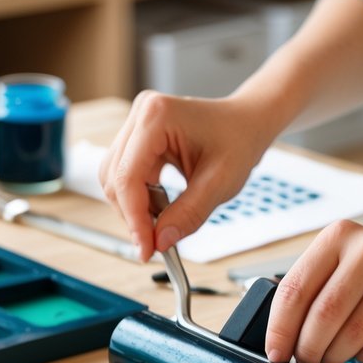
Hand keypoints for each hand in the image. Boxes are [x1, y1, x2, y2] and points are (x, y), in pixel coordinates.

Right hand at [99, 91, 275, 261]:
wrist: (247, 122)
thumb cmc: (238, 140)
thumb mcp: (220, 182)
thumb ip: (189, 214)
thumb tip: (161, 241)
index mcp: (157, 116)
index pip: (128, 176)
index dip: (134, 217)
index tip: (146, 248)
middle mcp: (141, 115)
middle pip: (116, 178)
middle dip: (133, 215)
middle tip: (155, 244)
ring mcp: (137, 125)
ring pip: (116, 179)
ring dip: (134, 208)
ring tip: (163, 223)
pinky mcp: (138, 138)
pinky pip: (126, 175)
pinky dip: (140, 198)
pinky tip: (161, 208)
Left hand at [265, 221, 362, 362]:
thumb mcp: (344, 263)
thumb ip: (312, 290)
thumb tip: (278, 340)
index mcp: (339, 236)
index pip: (295, 288)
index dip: (279, 329)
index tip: (275, 353)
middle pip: (324, 315)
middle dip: (307, 349)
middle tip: (305, 362)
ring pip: (352, 335)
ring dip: (334, 357)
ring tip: (333, 356)